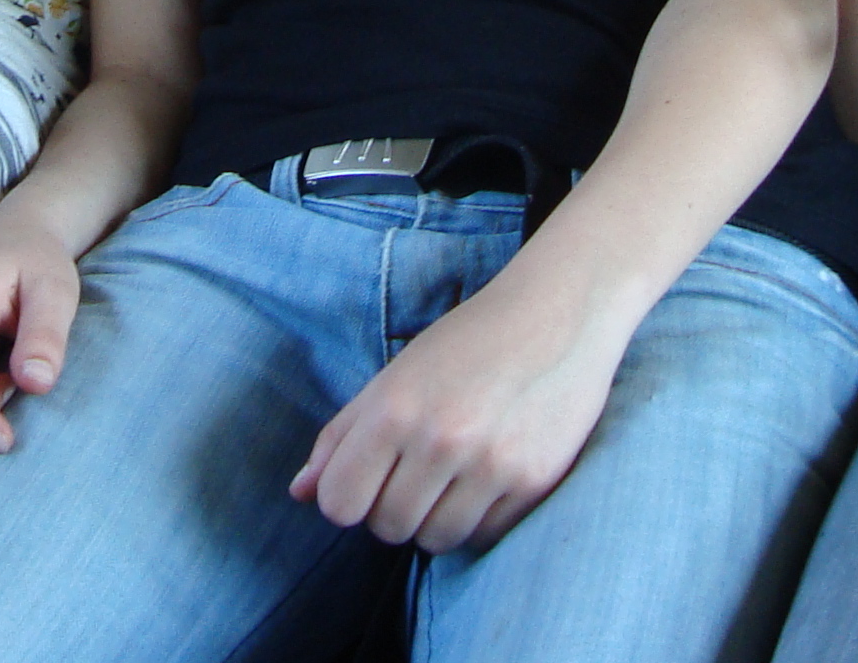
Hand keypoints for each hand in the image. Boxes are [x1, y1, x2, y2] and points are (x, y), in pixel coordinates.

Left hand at [289, 272, 622, 553]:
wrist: (557, 316)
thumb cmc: (467, 344)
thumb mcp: (394, 377)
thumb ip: (341, 436)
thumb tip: (300, 493)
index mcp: (395, 409)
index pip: (338, 503)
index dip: (346, 496)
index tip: (366, 477)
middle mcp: (440, 441)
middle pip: (385, 527)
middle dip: (391, 507)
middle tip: (415, 469)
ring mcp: (491, 466)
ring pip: (435, 540)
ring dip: (434, 518)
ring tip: (451, 474)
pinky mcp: (533, 483)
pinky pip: (483, 536)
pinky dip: (477, 518)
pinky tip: (485, 476)